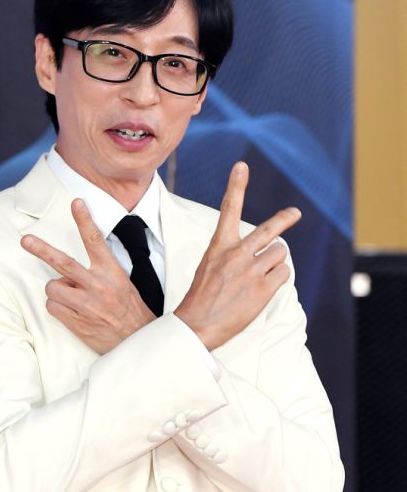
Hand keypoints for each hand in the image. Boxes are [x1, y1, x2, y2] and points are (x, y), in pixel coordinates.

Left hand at [20, 199, 155, 353]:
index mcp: (111, 272)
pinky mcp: (76, 322)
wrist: (137, 339)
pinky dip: (58, 307)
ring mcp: (86, 305)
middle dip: (41, 250)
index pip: (95, 240)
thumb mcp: (122, 282)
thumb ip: (99, 270)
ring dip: (57, 290)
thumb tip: (68, 269)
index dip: (84, 220)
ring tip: (72, 297)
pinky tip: (72, 311)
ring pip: (53, 287)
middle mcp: (98, 285)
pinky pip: (52, 307)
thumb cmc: (129, 308)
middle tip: (25, 240)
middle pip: (63, 262)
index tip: (76, 203)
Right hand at [174, 162, 300, 350]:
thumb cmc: (201, 298)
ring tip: (260, 276)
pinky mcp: (263, 289)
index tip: (242, 166)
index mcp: (219, 246)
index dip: (236, 185)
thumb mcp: (209, 267)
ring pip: (280, 253)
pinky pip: (283, 273)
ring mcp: (251, 271)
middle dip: (284, 218)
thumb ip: (231, 254)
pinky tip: (263, 288)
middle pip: (269, 230)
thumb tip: (258, 251)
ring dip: (275, 262)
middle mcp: (236, 254)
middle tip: (294, 212)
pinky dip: (277, 278)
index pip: (228, 209)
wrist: (196, 325)